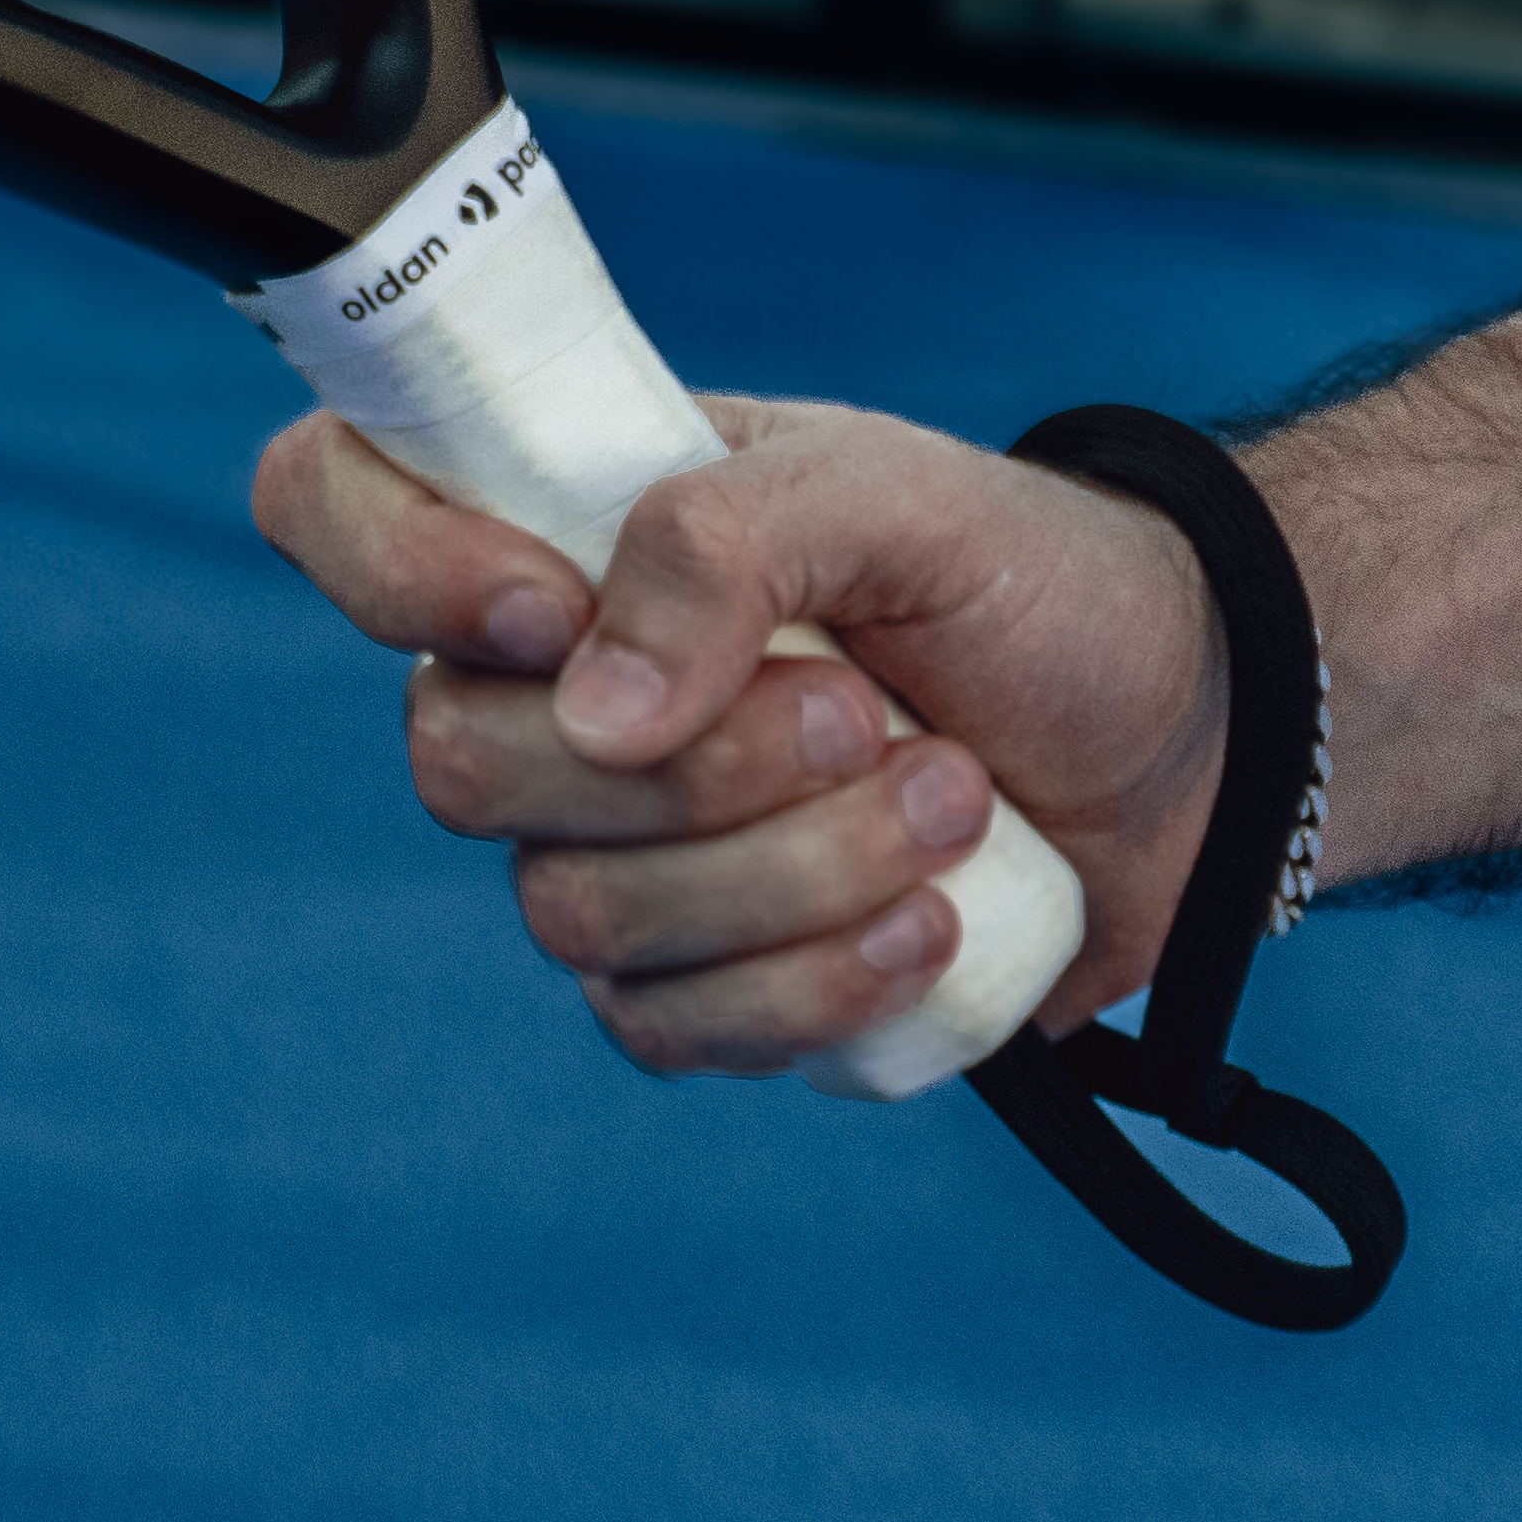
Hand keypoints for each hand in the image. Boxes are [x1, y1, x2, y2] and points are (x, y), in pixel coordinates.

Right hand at [252, 396, 1229, 1074]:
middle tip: (862, 705)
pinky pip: (665, 1030)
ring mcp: (617, 842)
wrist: (1193, 735)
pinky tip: (935, 922)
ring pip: (575, 915)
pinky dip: (813, 983)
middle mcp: (550, 678)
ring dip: (787, 871)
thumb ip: (726, 540)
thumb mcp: (894, 491)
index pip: (328, 504)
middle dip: (686, 765)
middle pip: (451, 761)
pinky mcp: (708, 977)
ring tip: (948, 796)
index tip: (550, 606)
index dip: (385, 566)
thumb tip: (589, 706)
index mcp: (558, 516)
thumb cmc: (1029, 577)